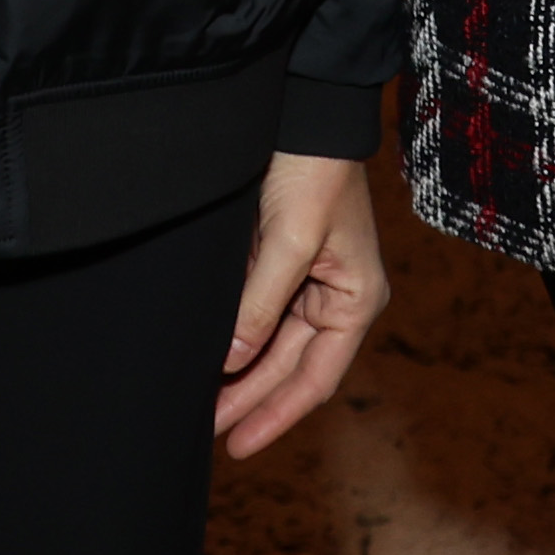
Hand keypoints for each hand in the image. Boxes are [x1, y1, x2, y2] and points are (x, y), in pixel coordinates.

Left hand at [217, 149, 388, 454]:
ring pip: (270, 345)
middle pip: (288, 368)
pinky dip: (235, 338)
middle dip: (247, 399)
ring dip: (238, 373)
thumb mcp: (290, 240)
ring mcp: (310, 282)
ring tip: (198, 402)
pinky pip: (259, 314)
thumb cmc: (313, 171)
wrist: (306, 110)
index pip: (314, 380)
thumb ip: (261, 304)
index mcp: (355, 301)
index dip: (274, 415)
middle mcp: (336, 299)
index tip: (236, 445)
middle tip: (202, 428)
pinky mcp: (282, 262)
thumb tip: (232, 360)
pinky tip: (208, 356)